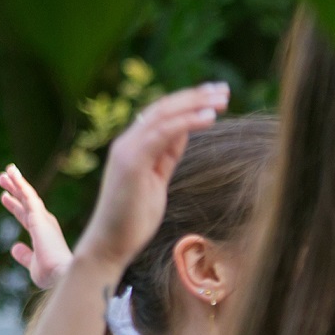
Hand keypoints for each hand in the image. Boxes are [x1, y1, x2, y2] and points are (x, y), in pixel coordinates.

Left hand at [0, 165, 72, 290]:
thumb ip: (24, 255)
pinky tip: (13, 175)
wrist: (61, 274)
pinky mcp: (40, 217)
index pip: (25, 215)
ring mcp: (43, 219)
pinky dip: (20, 184)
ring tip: (6, 171)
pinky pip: (28, 196)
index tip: (5, 197)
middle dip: (14, 190)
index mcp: (42, 234)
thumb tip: (14, 248)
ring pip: (27, 196)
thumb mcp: (32, 264)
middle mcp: (45, 223)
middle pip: (26, 202)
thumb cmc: (51, 274)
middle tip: (3, 178)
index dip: (14, 206)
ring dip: (17, 183)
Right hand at [78, 84, 229, 271]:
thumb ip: (166, 155)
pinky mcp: (131, 162)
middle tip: (224, 89)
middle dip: (195, 96)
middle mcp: (127, 142)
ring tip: (223, 98)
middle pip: (164, 107)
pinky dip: (188, 122)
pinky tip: (210, 117)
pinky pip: (163, 133)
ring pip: (164, 114)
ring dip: (196, 104)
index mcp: (133, 146)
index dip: (188, 102)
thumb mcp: (156, 180)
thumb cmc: (133, 219)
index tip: (215, 96)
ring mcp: (127, 150)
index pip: (161, 113)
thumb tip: (183, 131)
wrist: (109, 245)